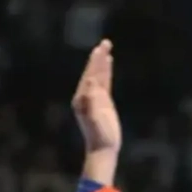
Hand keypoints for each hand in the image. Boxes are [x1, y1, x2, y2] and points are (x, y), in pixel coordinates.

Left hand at [72, 39, 121, 159]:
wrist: (102, 147)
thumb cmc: (99, 135)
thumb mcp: (93, 117)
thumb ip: (90, 100)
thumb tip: (90, 81)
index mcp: (82, 97)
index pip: (90, 75)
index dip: (96, 63)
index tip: (101, 50)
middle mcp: (86, 95)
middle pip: (93, 72)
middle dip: (99, 58)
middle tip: (105, 43)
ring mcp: (94, 98)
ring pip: (99, 75)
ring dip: (102, 62)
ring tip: (106, 48)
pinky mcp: (103, 102)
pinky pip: (105, 82)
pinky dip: (106, 72)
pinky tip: (109, 65)